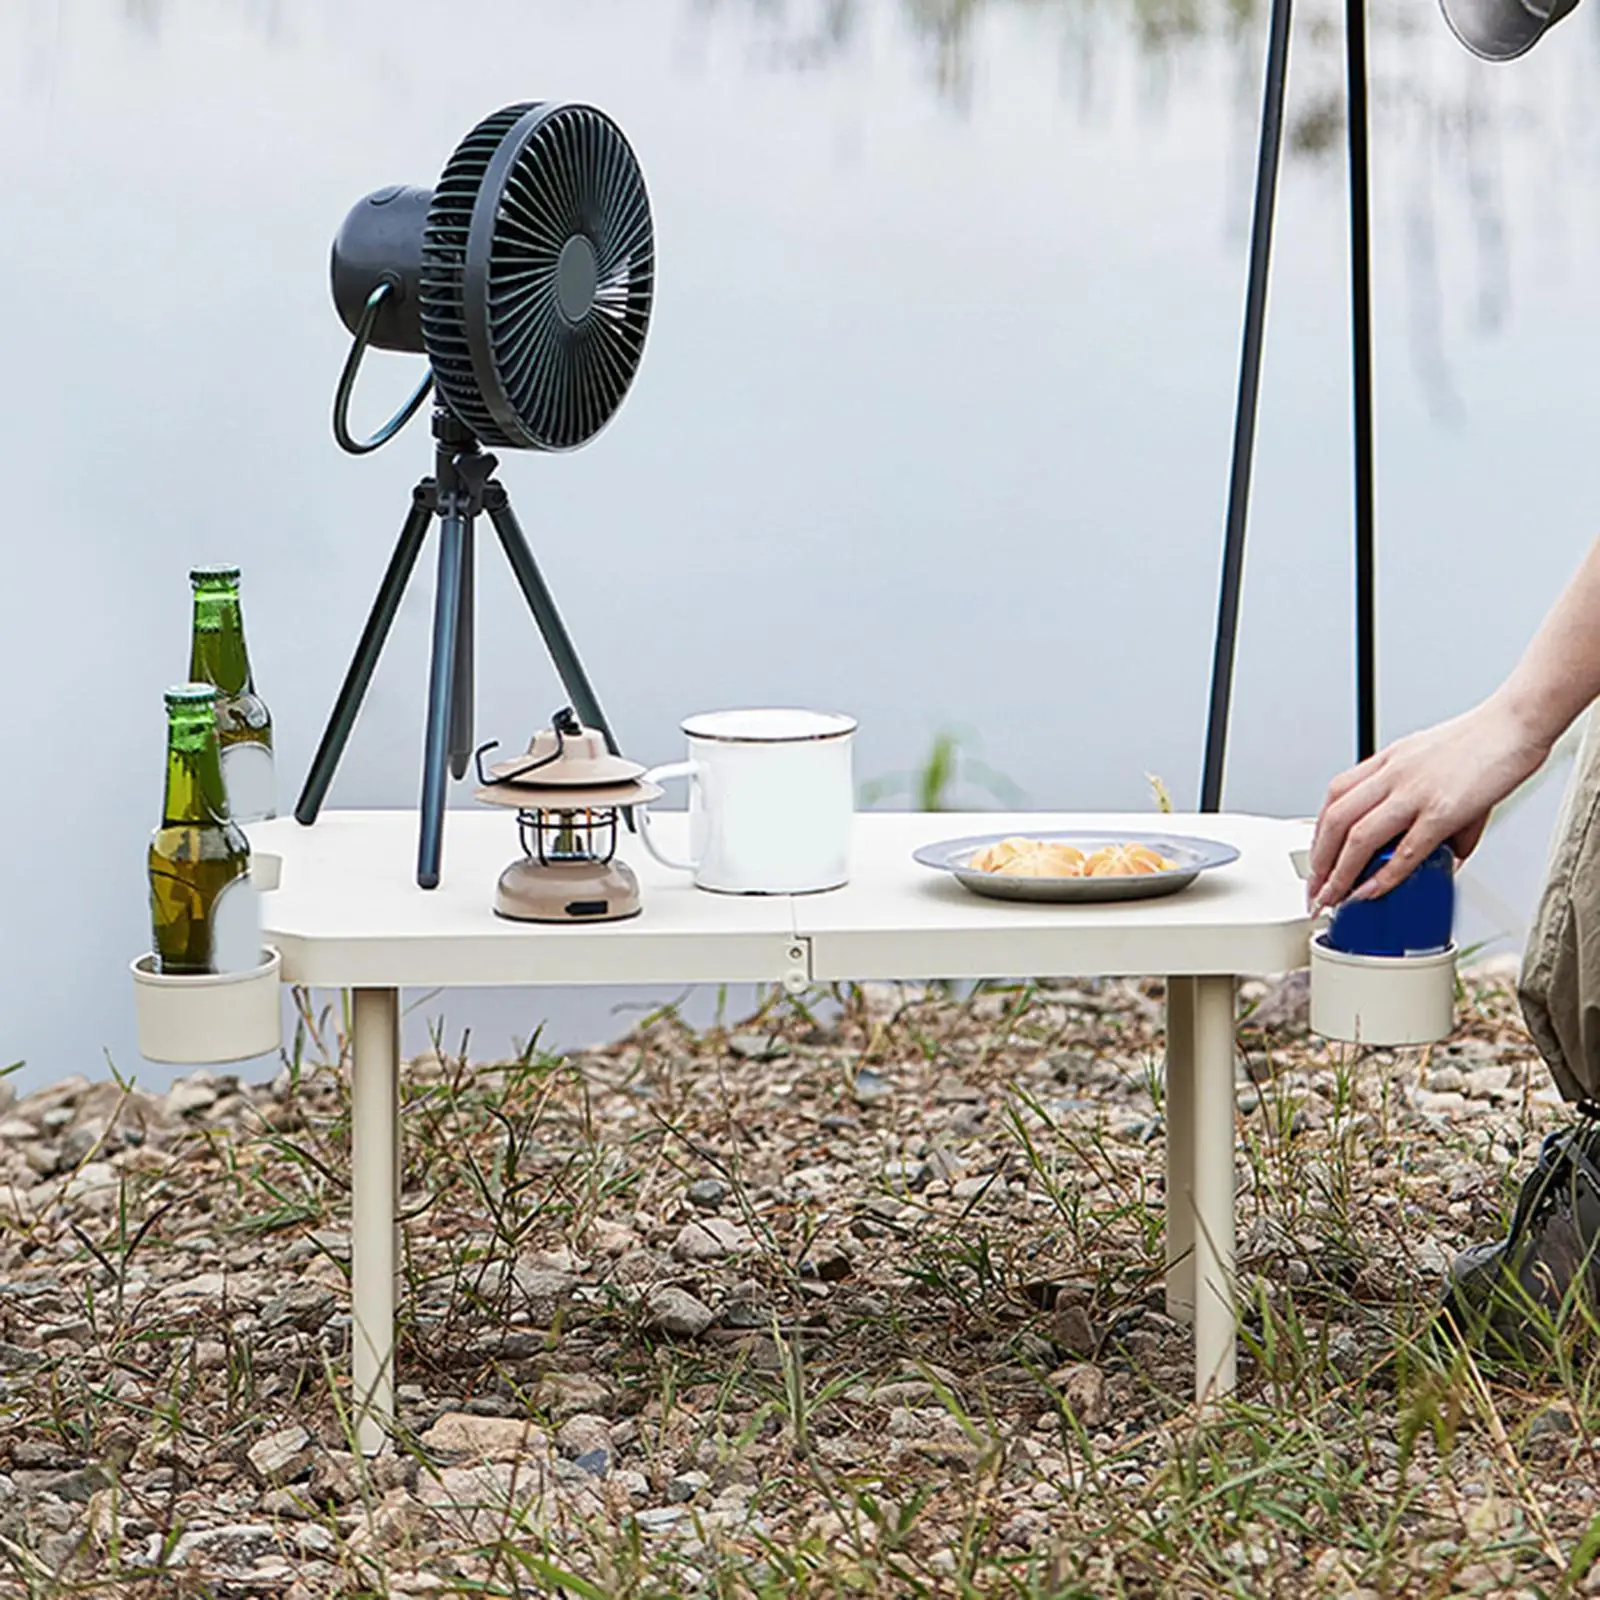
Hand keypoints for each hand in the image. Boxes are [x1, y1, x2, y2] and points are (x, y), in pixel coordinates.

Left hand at [1307, 696, 1551, 910]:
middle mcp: (1392, 774)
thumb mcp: (1433, 767)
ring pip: (1358, 837)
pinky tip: (1372, 893)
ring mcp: (1414, 792)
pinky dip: (1384, 877)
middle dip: (1319, 860)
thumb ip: (1424, 809)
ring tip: (1334, 898)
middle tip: (1316, 889)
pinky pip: (1405, 850)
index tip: (1317, 859)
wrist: (1516, 723)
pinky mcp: (1443, 810)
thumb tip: (1437, 856)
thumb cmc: (1481, 742)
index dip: (1318, 833)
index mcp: (1386, 762)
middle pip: (1335, 820)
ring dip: (1340, 874)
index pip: (1334, 798)